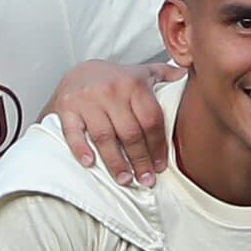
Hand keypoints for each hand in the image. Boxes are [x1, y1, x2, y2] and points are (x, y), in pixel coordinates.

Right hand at [48, 54, 169, 185]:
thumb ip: (163, 74)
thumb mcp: (140, 72)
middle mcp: (111, 91)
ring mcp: (87, 100)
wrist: (76, 71)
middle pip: (130, 132)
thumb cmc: (112, 79)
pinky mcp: (66, 108)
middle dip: (140, 159)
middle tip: (145, 180)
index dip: (157, 146)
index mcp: (133, 84)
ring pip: (105, 136)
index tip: (160, 166)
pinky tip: (90, 164)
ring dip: (116, 162)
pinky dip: (81, 149)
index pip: (151, 120)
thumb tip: (185, 75)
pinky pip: (74, 132)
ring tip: (125, 179)